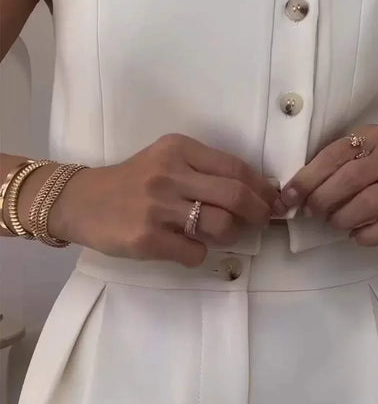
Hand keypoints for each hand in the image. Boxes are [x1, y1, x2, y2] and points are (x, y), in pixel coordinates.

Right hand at [48, 133, 278, 265]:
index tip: (272, 199)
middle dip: (259, 212)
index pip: (235, 167)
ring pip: (221, 226)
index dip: (261, 187)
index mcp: (178, 149)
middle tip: (263, 221)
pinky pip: (195, 253)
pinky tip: (185, 247)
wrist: (80, 202)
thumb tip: (257, 190)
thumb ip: (204, 170)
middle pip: (236, 196)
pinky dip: (198, 254)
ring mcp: (157, 207)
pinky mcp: (147, 238)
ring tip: (221, 234)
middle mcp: (169, 174)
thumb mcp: (166, 160)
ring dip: (230, 235)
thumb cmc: (132, 181)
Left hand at [275, 125, 377, 245]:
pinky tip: (356, 236)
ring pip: (367, 202)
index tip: (288, 198)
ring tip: (335, 223)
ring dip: (343, 218)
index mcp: (372, 135)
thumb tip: (288, 197)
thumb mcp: (361, 160)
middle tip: (311, 213)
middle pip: (349, 178)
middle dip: (322, 200)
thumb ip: (331, 172)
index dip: (306, 178)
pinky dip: (366, 234)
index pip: (333, 154)